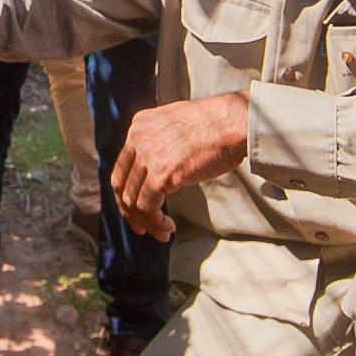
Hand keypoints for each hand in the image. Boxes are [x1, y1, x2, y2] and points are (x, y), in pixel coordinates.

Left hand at [110, 91, 249, 241]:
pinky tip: (168, 227)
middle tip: (143, 228)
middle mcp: (138, 138)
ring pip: (133, 200)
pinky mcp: (161, 173)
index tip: (136, 210)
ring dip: (146, 222)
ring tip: (162, 232)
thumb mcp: (175, 123)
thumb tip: (156, 166)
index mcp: (139, 125)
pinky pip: (147, 206)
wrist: (233, 123)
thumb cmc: (216, 126)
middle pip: (122, 185)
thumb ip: (160, 140)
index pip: (122, 167)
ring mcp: (148, 155)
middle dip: (131, 212)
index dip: (126, 193)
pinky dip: (155, 222)